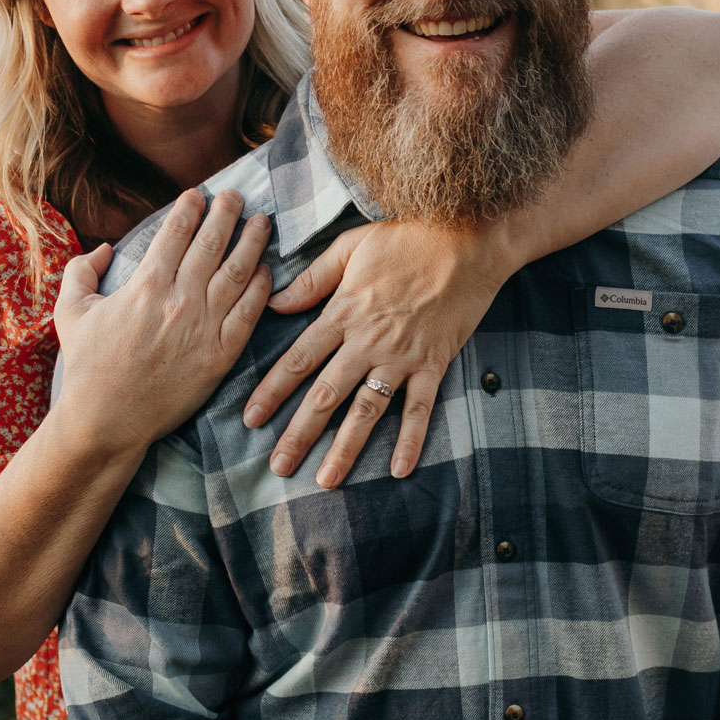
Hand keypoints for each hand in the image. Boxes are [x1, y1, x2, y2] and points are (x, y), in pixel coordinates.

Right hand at [53, 189, 271, 457]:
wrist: (107, 421)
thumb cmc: (87, 366)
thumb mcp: (70, 311)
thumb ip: (81, 271)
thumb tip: (105, 248)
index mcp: (146, 285)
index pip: (176, 232)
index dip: (190, 208)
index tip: (198, 195)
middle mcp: (180, 300)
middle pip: (212, 244)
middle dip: (227, 213)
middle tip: (236, 196)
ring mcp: (205, 328)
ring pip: (237, 273)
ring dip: (252, 242)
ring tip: (262, 222)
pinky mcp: (222, 355)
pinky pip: (249, 313)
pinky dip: (261, 287)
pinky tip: (267, 270)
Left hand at [243, 219, 505, 487]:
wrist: (468, 240)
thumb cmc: (407, 238)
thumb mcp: (351, 246)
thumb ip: (312, 279)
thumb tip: (275, 302)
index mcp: (344, 312)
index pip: (298, 359)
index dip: (272, 391)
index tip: (250, 419)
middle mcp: (368, 341)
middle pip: (326, 394)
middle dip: (300, 433)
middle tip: (279, 466)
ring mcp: (403, 356)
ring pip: (368, 410)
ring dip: (346, 448)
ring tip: (327, 480)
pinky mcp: (434, 363)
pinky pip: (421, 408)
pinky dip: (411, 440)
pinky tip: (398, 470)